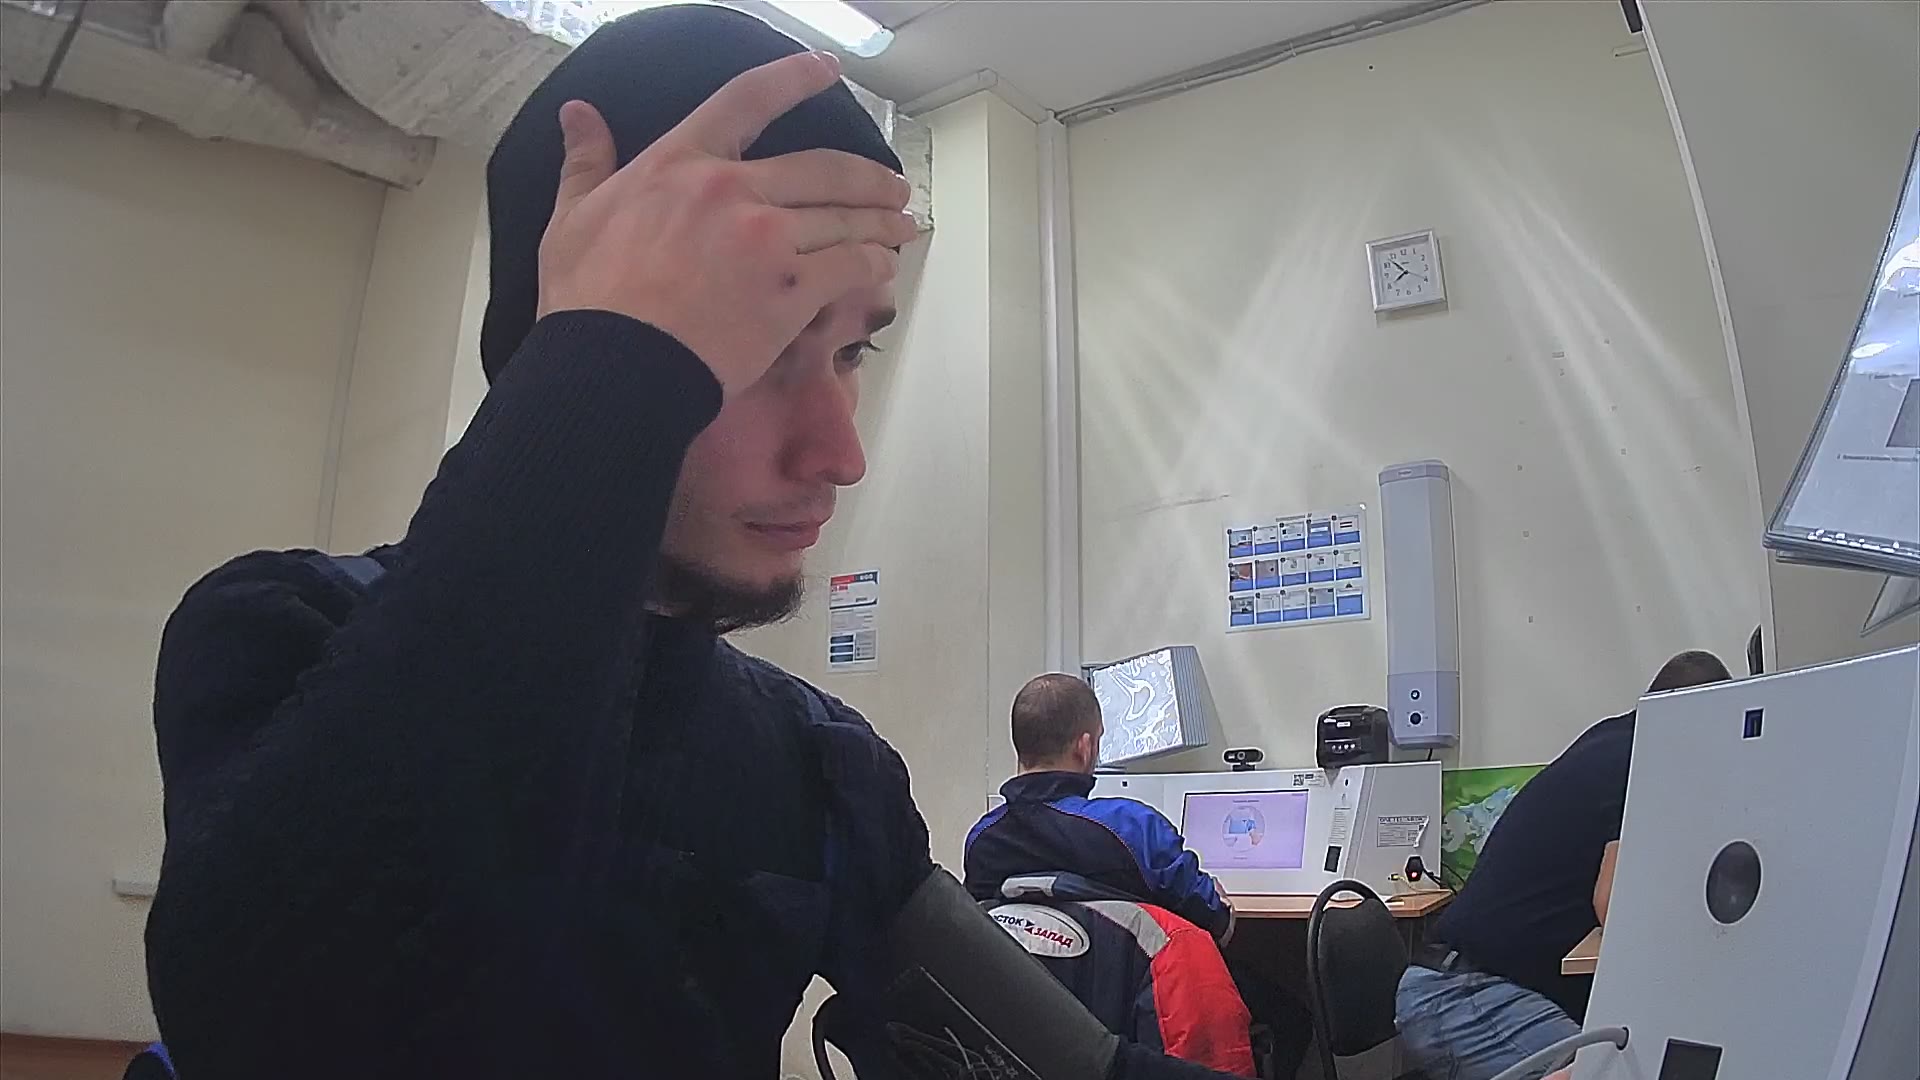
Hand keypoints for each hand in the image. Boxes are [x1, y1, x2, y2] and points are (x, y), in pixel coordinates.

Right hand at [535, 51, 914, 393]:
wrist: (612, 363)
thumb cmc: (588, 300)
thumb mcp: (573, 217)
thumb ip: (587, 161)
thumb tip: (579, 113)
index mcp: (681, 163)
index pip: (747, 100)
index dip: (793, 77)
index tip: (826, 69)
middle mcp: (732, 188)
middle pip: (823, 167)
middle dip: (868, 177)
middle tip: (892, 186)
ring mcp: (768, 238)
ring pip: (846, 218)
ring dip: (883, 222)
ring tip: (903, 226)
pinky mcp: (791, 288)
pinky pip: (851, 265)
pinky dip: (875, 264)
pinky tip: (884, 267)